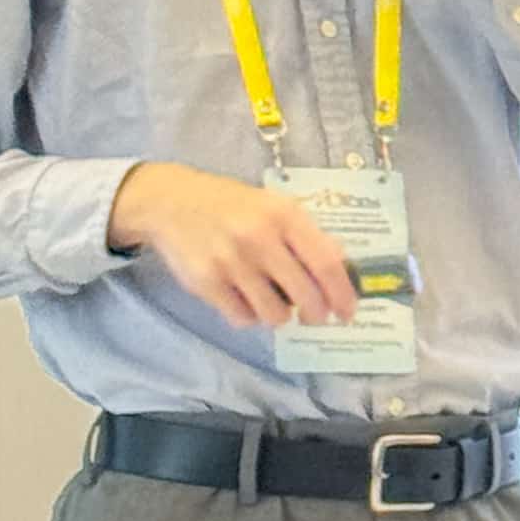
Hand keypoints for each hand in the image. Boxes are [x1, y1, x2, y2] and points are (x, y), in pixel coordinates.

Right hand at [108, 164, 356, 327]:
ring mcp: (230, 262)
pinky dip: (250, 316)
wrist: (170, 202)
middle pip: (305, 295)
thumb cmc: (232, 205)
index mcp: (283, 215)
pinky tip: (245, 299)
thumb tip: (343, 268)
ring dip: (281, 316)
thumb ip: (307, 235)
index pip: (326, 263)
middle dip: (317, 314)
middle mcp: (259, 238)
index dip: (343, 293)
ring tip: (274, 302)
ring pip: (274, 314)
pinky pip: (242, 318)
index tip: (348, 311)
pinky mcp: (206, 283)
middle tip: (316, 316)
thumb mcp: (274, 206)